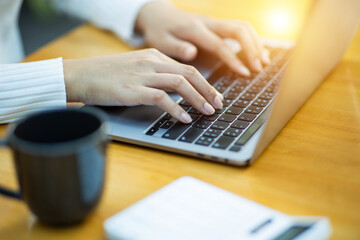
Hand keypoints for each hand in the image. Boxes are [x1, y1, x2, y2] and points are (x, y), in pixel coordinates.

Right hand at [63, 49, 222, 122]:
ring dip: (198, 99)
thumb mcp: (135, 68)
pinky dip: (176, 109)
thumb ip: (155, 75)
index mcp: (153, 56)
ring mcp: (142, 75)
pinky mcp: (133, 89)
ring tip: (208, 112)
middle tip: (218, 105)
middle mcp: (151, 62)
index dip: (205, 83)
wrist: (79, 75)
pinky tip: (184, 118)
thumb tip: (176, 90)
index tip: (214, 95)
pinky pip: (161, 98)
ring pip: (180, 84)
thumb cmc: (105, 75)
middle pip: (189, 73)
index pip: (187, 68)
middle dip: (208, 90)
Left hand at [136, 1, 269, 76]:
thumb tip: (191, 53)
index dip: (234, 59)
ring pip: (242, 27)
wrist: (158, 14)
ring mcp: (214, 22)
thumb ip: (176, 48)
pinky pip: (239, 28)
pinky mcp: (217, 24)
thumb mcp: (160, 41)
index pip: (220, 44)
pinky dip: (251, 39)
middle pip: (238, 30)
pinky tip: (258, 52)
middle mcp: (208, 23)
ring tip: (263, 62)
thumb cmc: (158, 31)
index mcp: (195, 29)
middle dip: (252, 48)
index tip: (245, 73)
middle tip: (258, 68)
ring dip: (256, 43)